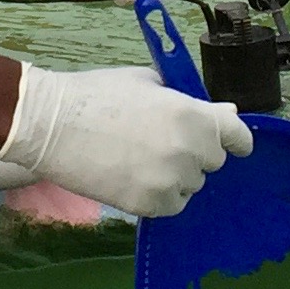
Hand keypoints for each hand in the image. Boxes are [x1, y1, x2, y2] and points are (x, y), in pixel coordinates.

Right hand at [0, 63, 250, 216]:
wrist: (51, 126)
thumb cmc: (97, 95)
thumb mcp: (148, 83)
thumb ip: (189, 100)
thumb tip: (224, 112)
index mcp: (193, 115)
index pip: (238, 136)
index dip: (234, 139)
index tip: (230, 143)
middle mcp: (189, 151)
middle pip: (212, 162)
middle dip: (194, 153)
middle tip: (160, 143)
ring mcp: (171, 181)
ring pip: (191, 185)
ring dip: (175, 176)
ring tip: (139, 160)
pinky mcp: (149, 205)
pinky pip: (171, 205)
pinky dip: (158, 195)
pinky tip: (132, 177)